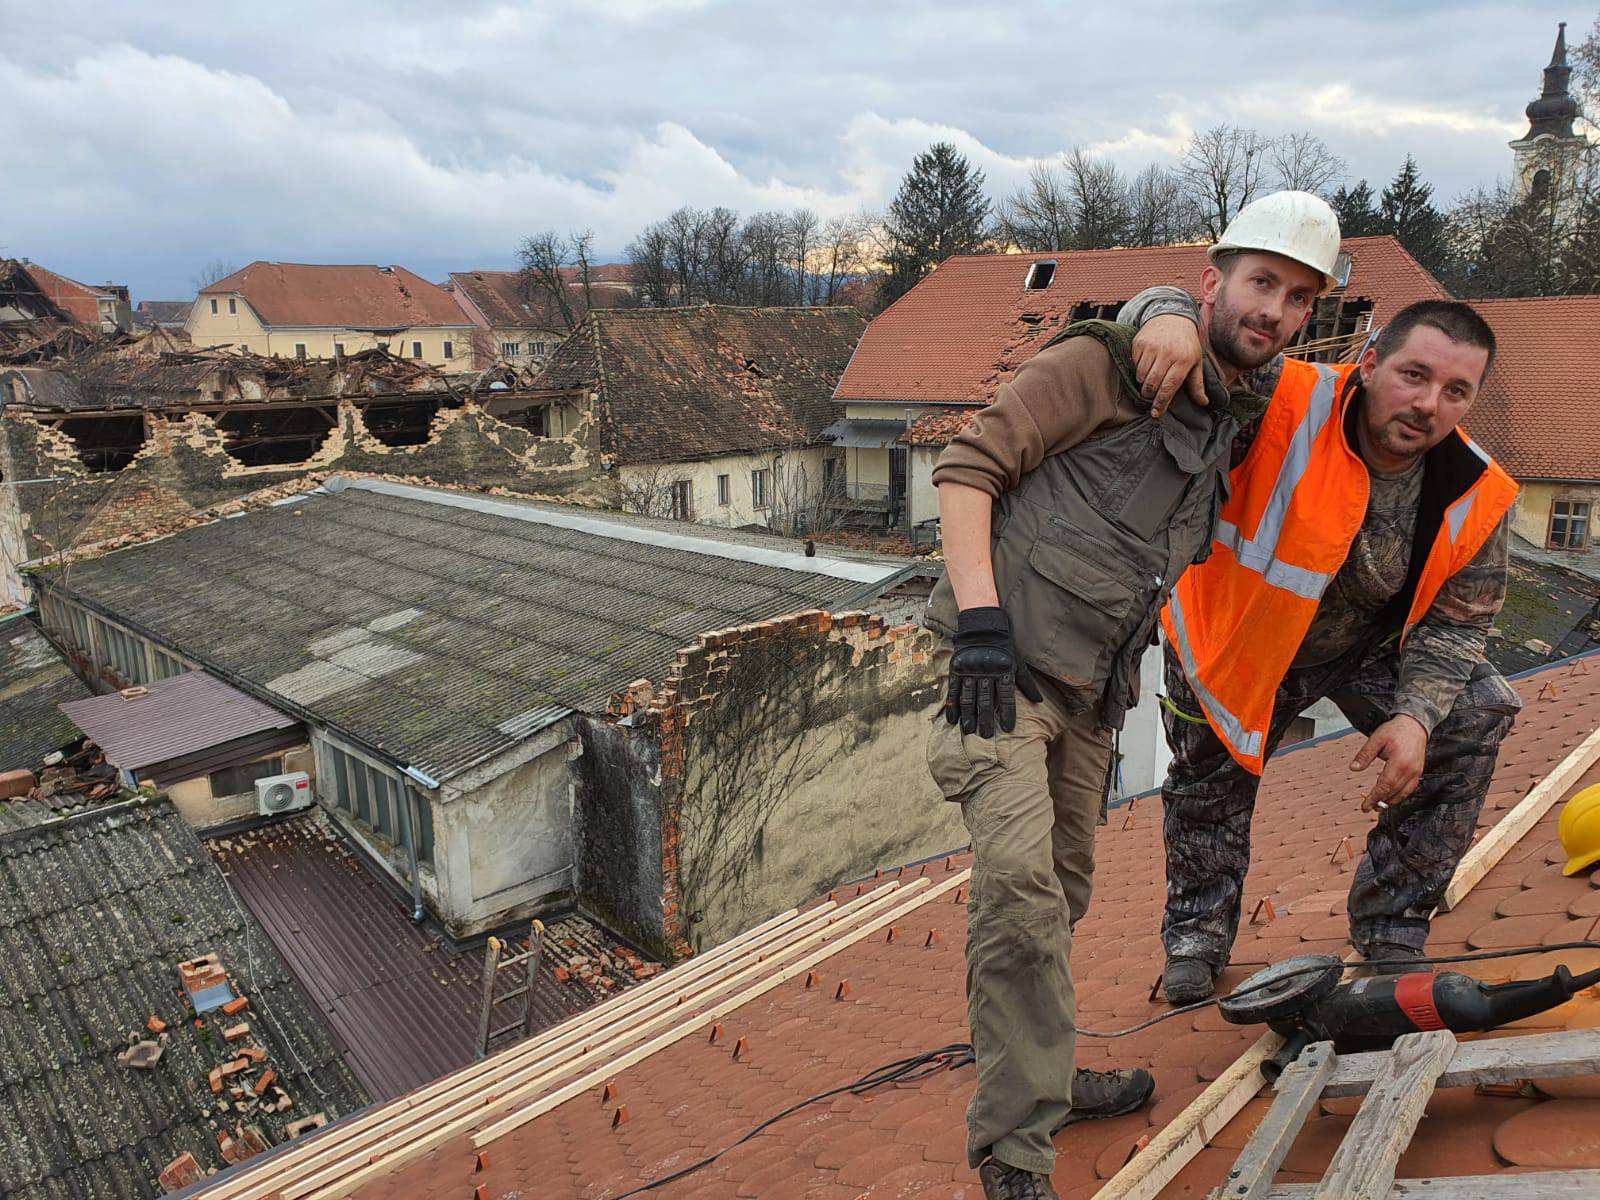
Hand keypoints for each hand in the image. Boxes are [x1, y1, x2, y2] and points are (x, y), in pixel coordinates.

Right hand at [944, 607, 1043, 737]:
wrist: (983, 627)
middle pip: (986, 700)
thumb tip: (1039, 702)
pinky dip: (953, 705)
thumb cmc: (1004, 647)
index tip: (1008, 729)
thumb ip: (1027, 683)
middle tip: (986, 735)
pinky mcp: (957, 669)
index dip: (1008, 713)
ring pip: (969, 697)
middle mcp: (986, 673)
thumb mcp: (1018, 663)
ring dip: (969, 715)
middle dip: (986, 719)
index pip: (1007, 697)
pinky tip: (952, 720)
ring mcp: (970, 672)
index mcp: (1003, 672)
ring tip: (969, 731)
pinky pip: (954, 690)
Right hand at [1132, 314, 1207, 417]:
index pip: (1169, 387)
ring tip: (1149, 379)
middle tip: (1151, 395)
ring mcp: (1152, 347)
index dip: (1161, 403)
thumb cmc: (1186, 343)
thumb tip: (1203, 403)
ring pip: (1141, 376)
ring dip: (1143, 382)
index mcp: (1183, 360)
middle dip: (1149, 394)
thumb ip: (1197, 383)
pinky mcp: (1139, 342)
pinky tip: (1145, 365)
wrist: (1173, 317)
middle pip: (1152, 384)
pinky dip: (1138, 369)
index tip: (1156, 414)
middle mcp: (1167, 353)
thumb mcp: (1196, 361)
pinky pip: (1134, 364)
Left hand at [1351, 715, 1427, 812]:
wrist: (1415, 725)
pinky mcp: (1419, 772)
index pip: (1385, 786)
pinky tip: (1392, 797)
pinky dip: (1400, 796)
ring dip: (1391, 802)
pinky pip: (1410, 789)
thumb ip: (1365, 755)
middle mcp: (1410, 771)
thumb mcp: (1376, 739)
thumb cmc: (1395, 730)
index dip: (1374, 798)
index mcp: (1399, 763)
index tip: (1365, 806)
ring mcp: (1416, 772)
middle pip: (1394, 792)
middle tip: (1368, 808)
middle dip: (1381, 802)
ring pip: (1404, 793)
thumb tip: (1353, 768)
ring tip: (1378, 806)